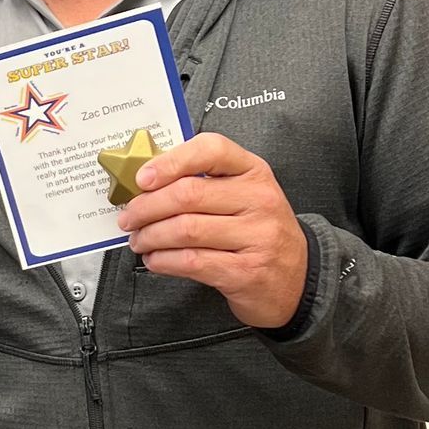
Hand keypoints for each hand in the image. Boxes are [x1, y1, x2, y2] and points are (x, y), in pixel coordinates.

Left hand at [115, 132, 309, 328]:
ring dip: (151, 236)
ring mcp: (256, 237)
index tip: (143, 178)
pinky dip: (163, 261)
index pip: (211, 149)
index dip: (170, 161)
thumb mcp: (244, 196)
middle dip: (147, 207)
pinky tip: (155, 260)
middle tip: (130, 217)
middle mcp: (259, 200)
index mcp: (254, 172)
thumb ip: (205, 182)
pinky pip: (191, 262)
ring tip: (140, 240)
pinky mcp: (246, 271)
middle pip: (188, 194)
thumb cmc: (259, 232)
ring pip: (185, 229)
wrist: (298, 279)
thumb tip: (148, 183)